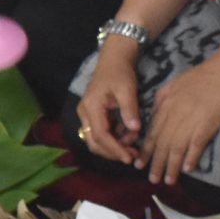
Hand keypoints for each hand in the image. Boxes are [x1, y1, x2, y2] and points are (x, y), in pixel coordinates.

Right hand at [76, 43, 145, 166]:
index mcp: (91, 107)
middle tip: (133, 155)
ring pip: (97, 140)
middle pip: (94, 142)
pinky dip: (114, 139)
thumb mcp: (127, 89)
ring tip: (134, 142)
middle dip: (113, 152)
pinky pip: (101, 133)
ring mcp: (88, 115)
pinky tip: (128, 135)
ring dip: (115, 146)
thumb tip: (135, 129)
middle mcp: (85, 114)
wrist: (113, 60)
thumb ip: (129, 110)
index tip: (128, 158)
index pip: (100, 135)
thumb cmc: (119, 72)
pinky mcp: (93, 116)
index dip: (114, 149)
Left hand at [142, 58, 219, 183]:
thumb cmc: (203, 75)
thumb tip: (154, 116)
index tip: (139, 164)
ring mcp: (191, 118)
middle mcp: (175, 113)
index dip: (146, 151)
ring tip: (169, 180)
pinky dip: (191, 156)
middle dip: (155, 163)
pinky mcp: (208, 122)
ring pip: (177, 147)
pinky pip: (196, 143)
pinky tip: (187, 168)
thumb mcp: (175, 84)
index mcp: (166, 104)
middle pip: (162, 143)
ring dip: (172, 166)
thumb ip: (162, 100)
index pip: (152, 133)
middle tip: (152, 179)